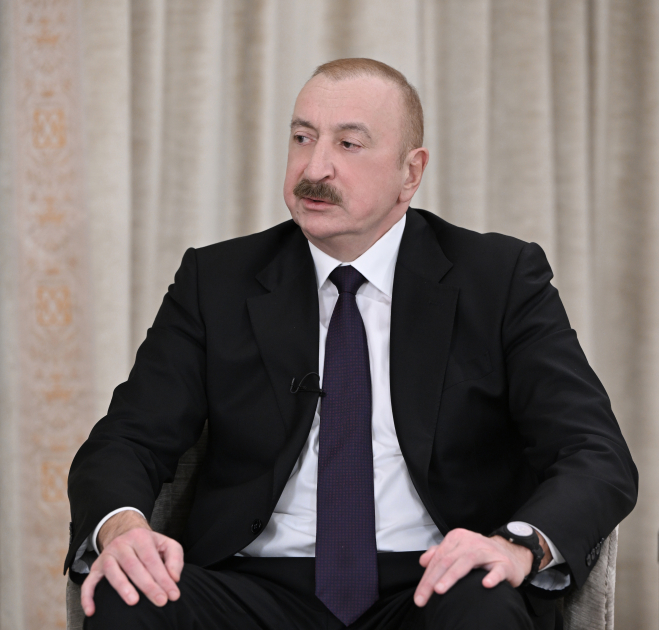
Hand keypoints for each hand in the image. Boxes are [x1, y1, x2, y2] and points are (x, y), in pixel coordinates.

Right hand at [80, 510, 183, 615]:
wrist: (126, 533)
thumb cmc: (150, 545)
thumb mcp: (167, 544)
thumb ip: (175, 559)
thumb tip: (174, 578)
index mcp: (140, 537)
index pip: (152, 559)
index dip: (163, 578)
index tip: (173, 595)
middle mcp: (122, 544)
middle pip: (134, 566)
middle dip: (148, 585)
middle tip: (160, 601)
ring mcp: (107, 555)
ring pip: (112, 571)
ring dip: (123, 587)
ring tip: (134, 601)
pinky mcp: (96, 567)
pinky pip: (89, 582)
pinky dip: (87, 597)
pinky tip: (92, 611)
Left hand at [414, 528, 549, 606]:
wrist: (510, 553)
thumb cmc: (480, 555)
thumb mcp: (458, 550)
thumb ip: (440, 554)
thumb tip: (423, 562)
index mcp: (458, 538)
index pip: (438, 558)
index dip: (427, 577)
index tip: (419, 596)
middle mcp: (471, 542)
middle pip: (448, 560)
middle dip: (433, 580)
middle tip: (424, 598)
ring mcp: (488, 552)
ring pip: (467, 561)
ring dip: (452, 576)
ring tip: (440, 590)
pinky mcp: (504, 563)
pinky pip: (497, 570)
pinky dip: (491, 577)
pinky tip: (485, 584)